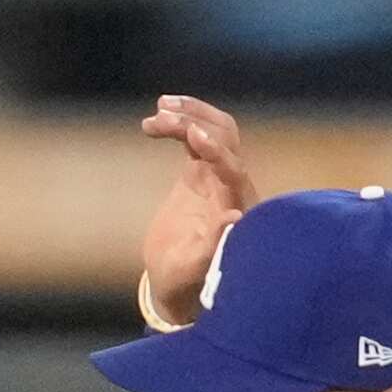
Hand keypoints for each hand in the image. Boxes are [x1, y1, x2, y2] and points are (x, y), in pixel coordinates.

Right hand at [135, 94, 258, 327]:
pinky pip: (196, 138)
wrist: (174, 280)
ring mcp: (218, 176)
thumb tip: (234, 215)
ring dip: (190, 114)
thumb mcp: (194, 270)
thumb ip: (214, 246)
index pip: (233, 168)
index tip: (192, 134)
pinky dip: (179, 123)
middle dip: (197, 121)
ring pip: (214, 130)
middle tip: (161, 116)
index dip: (217, 150)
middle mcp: (233, 186)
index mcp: (236, 208)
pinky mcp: (201, 172)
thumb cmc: (186, 282)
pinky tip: (154, 119)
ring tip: (158, 110)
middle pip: (226, 138)